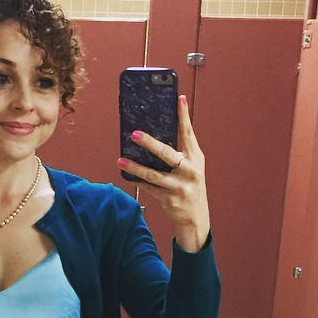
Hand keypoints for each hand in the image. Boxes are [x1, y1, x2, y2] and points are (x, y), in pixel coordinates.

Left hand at [117, 94, 210, 252]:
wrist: (196, 218)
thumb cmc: (190, 188)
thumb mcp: (191, 168)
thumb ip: (179, 153)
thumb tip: (156, 136)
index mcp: (195, 158)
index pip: (188, 133)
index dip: (184, 116)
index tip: (179, 99)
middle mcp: (189, 170)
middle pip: (167, 153)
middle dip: (149, 143)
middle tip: (134, 134)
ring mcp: (179, 186)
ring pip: (153, 174)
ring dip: (135, 167)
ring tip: (121, 160)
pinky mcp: (169, 199)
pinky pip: (149, 188)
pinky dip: (138, 181)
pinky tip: (128, 176)